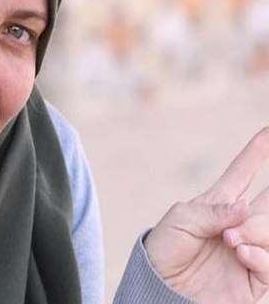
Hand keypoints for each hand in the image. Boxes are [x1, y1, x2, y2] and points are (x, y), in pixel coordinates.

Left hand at [145, 127, 268, 303]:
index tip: (268, 131)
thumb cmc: (164, 251)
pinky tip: (240, 253)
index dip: (256, 153)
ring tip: (231, 241)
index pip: (242, 175)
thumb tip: (246, 207)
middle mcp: (239, 225)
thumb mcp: (179, 222)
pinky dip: (260, 256)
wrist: (160, 289)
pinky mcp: (256, 278)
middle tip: (236, 226)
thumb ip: (212, 211)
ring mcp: (250, 250)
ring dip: (257, 231)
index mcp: (217, 205)